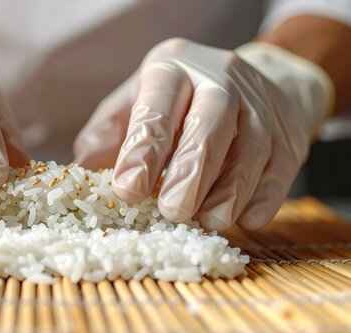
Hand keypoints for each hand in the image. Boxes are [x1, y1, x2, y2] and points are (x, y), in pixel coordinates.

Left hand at [74, 38, 331, 229]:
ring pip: (251, 147)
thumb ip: (109, 132)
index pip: (157, 108)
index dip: (142, 150)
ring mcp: (260, 104)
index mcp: (173, 69)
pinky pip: (281, 166)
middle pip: (210, 124)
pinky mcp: (288, 132)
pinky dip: (264, 195)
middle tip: (172, 211)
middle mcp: (220, 79)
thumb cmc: (179, 100)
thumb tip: (85, 168)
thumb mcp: (136, 101)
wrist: (252, 82)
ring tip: (208, 221)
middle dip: (190, 172)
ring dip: (229, 190)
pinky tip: (247, 219)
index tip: (127, 189)